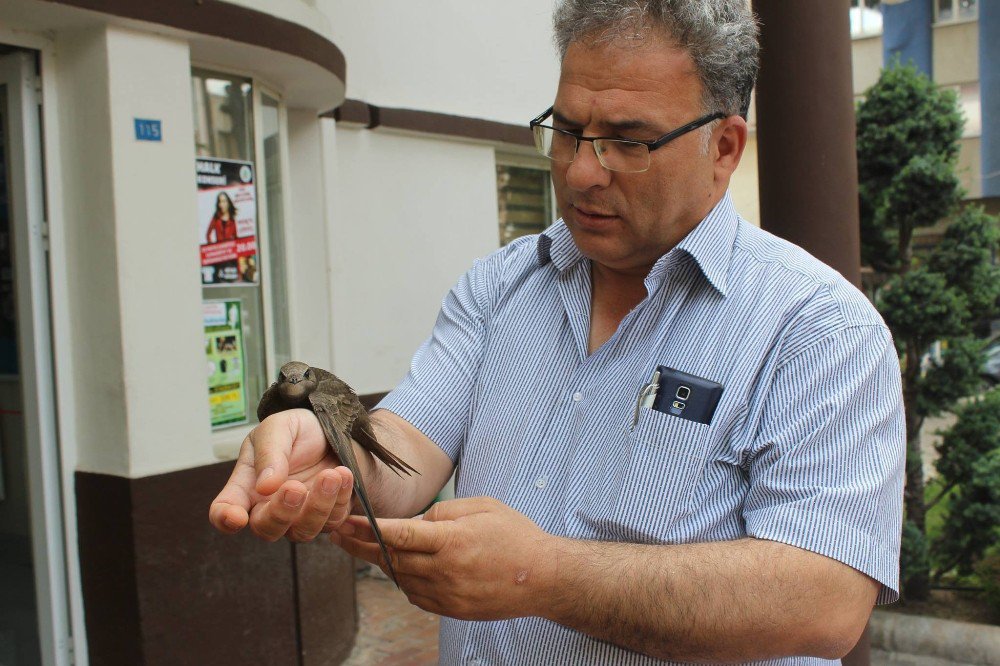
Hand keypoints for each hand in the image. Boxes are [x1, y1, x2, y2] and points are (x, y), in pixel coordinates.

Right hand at [209, 409, 355, 541]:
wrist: (335, 428)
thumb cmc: (298, 430)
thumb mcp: (279, 428)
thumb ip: (270, 453)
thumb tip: (265, 486)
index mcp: (246, 486)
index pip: (224, 510)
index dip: (224, 519)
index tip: (236, 517)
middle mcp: (269, 507)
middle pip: (266, 529)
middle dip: (281, 513)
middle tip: (295, 487)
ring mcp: (299, 516)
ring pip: (303, 531)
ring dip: (318, 506)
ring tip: (331, 474)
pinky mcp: (328, 516)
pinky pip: (333, 521)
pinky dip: (340, 499)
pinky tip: (344, 474)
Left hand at [335, 496, 554, 619]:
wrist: (544, 577)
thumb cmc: (515, 535)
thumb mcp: (482, 507)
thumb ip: (444, 511)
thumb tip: (414, 520)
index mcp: (452, 540)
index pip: (401, 533)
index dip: (370, 527)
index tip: (347, 521)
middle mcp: (445, 570)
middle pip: (392, 558)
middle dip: (362, 545)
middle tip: (339, 533)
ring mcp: (447, 594)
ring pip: (401, 578)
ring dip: (381, 562)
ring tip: (363, 547)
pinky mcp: (451, 610)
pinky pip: (416, 595)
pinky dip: (404, 580)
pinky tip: (399, 567)